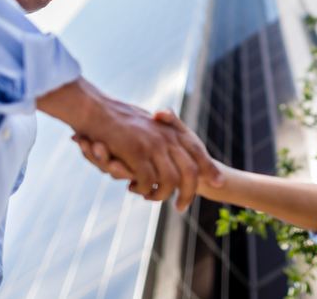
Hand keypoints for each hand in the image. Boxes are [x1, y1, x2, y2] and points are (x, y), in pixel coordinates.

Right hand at [37, 78, 223, 209]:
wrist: (96, 108)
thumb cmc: (118, 117)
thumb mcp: (148, 124)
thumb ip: (162, 132)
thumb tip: (173, 144)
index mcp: (171, 130)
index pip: (196, 151)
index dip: (208, 168)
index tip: (219, 183)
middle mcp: (166, 137)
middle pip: (190, 171)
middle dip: (189, 192)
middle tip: (181, 207)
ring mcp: (153, 144)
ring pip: (170, 179)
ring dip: (162, 195)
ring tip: (150, 198)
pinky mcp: (137, 153)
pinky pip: (148, 179)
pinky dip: (143, 189)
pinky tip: (135, 189)